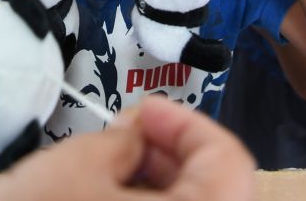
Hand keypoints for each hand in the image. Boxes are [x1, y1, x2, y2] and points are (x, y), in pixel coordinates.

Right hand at [0, 96, 254, 200]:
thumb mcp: (77, 166)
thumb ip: (123, 137)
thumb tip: (139, 131)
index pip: (228, 162)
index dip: (185, 124)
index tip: (148, 112)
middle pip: (214, 192)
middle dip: (167, 156)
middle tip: (124, 138)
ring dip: (154, 187)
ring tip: (105, 171)